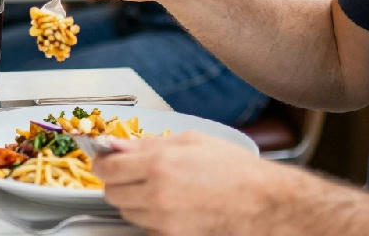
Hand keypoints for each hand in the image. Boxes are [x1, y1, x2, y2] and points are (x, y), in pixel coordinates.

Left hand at [95, 131, 275, 234]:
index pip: (107, 168)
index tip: (106, 158)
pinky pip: (146, 228)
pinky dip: (150, 217)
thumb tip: (117, 145)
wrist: (265, 204)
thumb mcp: (190, 141)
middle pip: (112, 193)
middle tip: (132, 172)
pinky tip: (169, 205)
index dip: (103, 161)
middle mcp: (157, 196)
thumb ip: (147, 143)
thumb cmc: (235, 170)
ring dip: (133, 200)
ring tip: (157, 187)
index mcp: (158, 165)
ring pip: (127, 213)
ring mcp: (164, 222)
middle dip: (117, 181)